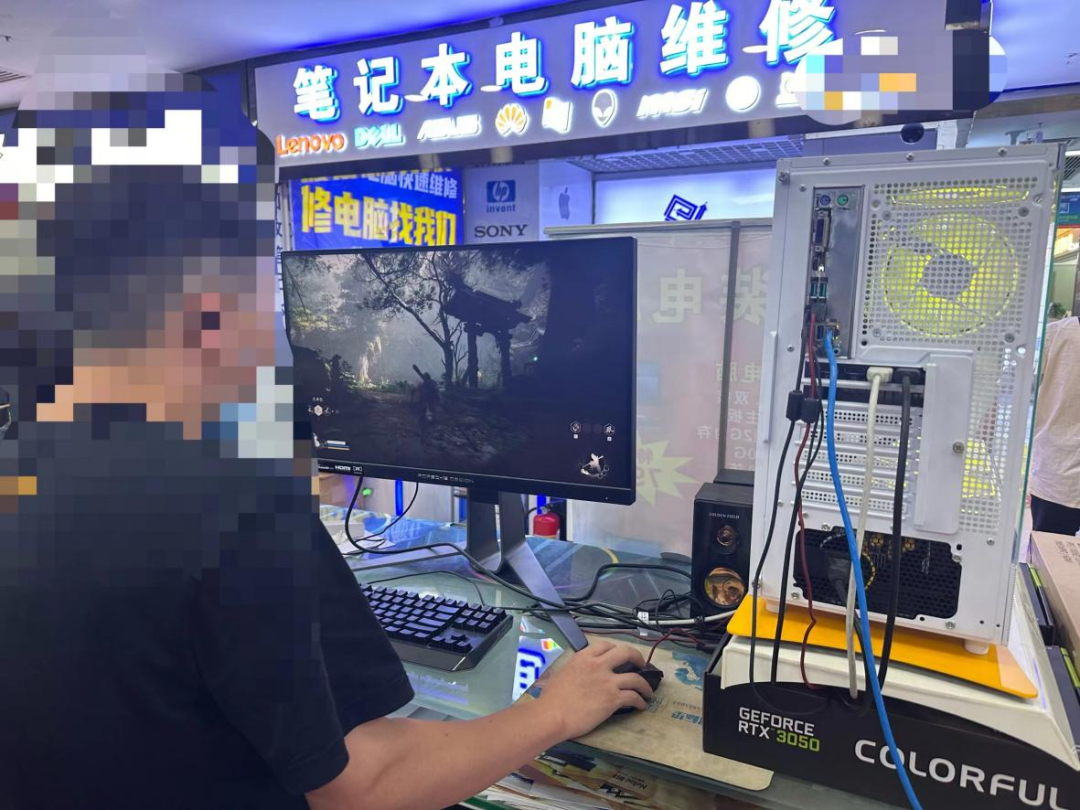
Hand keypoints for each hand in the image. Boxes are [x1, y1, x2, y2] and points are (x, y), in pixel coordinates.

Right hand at [535, 641, 653, 739]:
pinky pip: (633, 697)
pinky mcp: (613, 699)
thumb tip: (581, 675)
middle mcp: (598, 665)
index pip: (605, 645)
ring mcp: (607, 682)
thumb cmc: (552, 698)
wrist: (553, 714)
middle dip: (637, 657)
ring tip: (648, 691)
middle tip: (641, 664)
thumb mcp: (563, 674)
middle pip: (626, 653)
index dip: (616, 649)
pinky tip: (641, 705)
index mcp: (583, 658)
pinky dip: (640, 701)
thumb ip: (576, 670)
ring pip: (635, 678)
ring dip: (644, 684)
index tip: (620, 656)